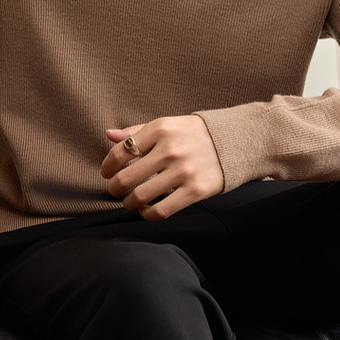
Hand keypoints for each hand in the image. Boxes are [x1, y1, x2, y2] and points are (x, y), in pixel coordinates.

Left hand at [101, 115, 223, 220]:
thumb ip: (137, 132)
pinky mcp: (195, 190)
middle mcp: (171, 149)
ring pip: (141, 196)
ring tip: (131, 202)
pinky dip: (147, 214)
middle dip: (115, 188)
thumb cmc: (192, 134)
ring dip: (129, 203)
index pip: (121, 151)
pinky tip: (146, 210)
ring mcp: (183, 171)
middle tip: (115, 190)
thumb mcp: (166, 125)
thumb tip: (108, 134)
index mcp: (161, 129)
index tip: (106, 173)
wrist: (233, 141)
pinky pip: (161, 210)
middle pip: (127, 177)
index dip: (108, 165)